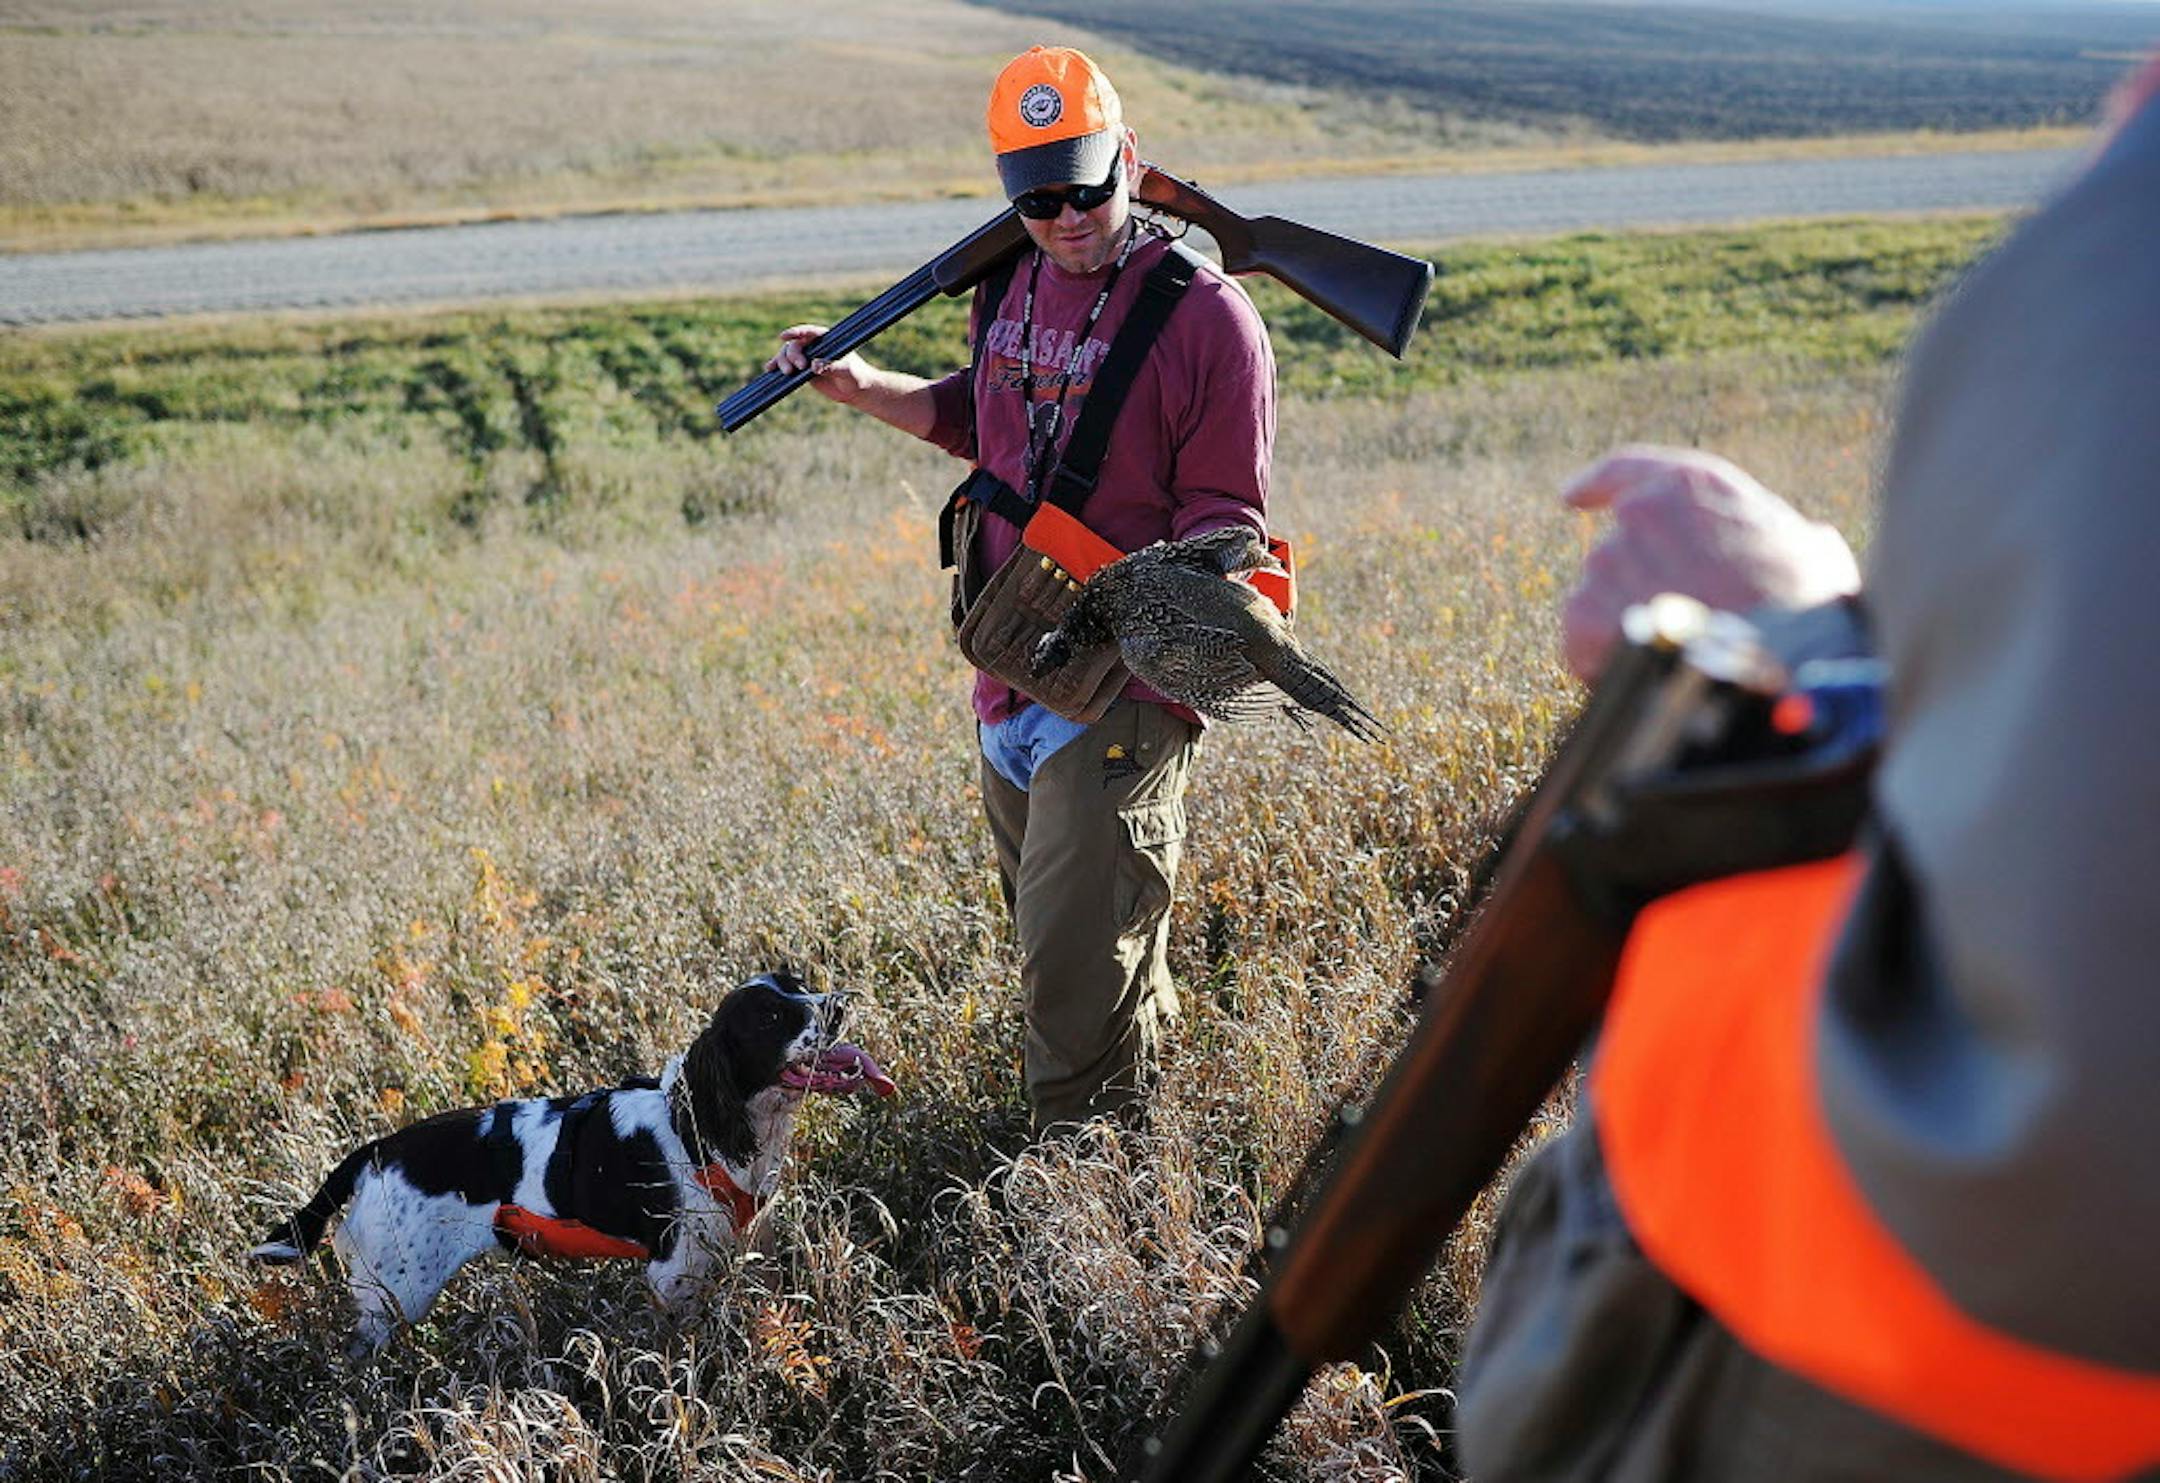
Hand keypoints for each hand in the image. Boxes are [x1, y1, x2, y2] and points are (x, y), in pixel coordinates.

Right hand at [766, 324, 869, 403]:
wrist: (855, 390)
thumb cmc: (855, 376)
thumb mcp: (846, 370)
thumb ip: (831, 366)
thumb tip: (814, 365)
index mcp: (825, 339)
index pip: (808, 332)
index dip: (796, 332)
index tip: (784, 336)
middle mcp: (814, 346)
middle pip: (795, 345)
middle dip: (792, 355)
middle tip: (800, 368)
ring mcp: (806, 358)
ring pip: (787, 355)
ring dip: (782, 361)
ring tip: (787, 372)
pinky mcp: (802, 371)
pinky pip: (787, 366)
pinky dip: (777, 366)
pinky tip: (769, 369)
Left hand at [1559, 446, 1861, 681]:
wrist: (1787, 658)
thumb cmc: (1810, 607)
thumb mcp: (1814, 550)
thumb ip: (1783, 536)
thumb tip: (1806, 545)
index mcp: (1694, 484)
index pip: (1629, 471)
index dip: (1598, 485)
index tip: (1571, 497)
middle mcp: (1642, 511)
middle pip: (1619, 553)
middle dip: (1639, 591)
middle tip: (1686, 631)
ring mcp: (1611, 559)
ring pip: (1601, 600)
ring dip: (1626, 628)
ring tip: (1680, 657)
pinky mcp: (1587, 611)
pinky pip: (1583, 642)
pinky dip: (1603, 664)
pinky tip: (1649, 679)